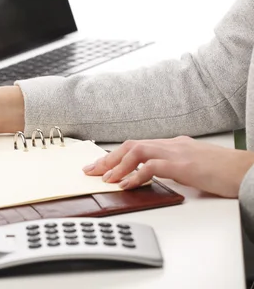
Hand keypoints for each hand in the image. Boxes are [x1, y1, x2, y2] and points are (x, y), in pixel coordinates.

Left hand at [82, 135, 253, 197]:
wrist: (247, 169)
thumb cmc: (225, 171)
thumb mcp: (192, 168)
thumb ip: (172, 169)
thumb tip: (153, 177)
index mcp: (173, 145)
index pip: (137, 146)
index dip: (116, 156)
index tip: (100, 166)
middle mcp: (171, 145)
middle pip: (131, 146)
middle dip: (108, 159)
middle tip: (90, 171)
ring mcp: (177, 153)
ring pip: (137, 151)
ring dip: (117, 165)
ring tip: (105, 179)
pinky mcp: (184, 165)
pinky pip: (152, 166)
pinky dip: (136, 174)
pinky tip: (126, 184)